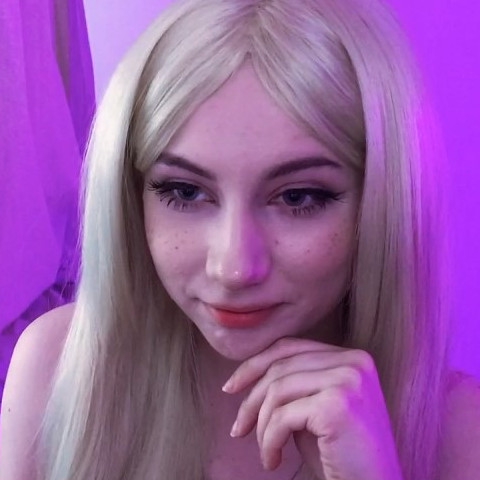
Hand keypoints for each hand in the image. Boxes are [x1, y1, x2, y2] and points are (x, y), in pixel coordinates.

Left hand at [221, 337, 403, 479]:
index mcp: (350, 357)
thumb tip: (247, 376)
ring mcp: (348, 380)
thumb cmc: (341, 455)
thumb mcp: (313, 409)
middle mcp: (353, 362)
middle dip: (251, 399)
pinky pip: (283, 416)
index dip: (254, 364)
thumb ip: (293, 385)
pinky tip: (273, 460)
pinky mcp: (337, 405)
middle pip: (280, 366)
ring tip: (265, 451)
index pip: (289, 347)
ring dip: (260, 424)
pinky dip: (269, 440)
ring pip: (278, 390)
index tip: (231, 387)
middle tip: (238, 428)